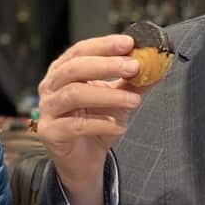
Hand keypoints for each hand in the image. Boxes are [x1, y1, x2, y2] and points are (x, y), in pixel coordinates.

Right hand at [36, 34, 147, 204]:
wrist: (84, 160)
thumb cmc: (96, 123)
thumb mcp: (118, 99)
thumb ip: (133, 82)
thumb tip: (157, 65)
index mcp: (64, 71)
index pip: (81, 50)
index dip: (104, 45)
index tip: (129, 44)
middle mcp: (51, 86)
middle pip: (74, 68)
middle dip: (106, 65)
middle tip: (134, 67)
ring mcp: (47, 109)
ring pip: (74, 94)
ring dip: (108, 95)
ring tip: (134, 100)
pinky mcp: (50, 132)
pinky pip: (76, 125)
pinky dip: (102, 123)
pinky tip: (120, 125)